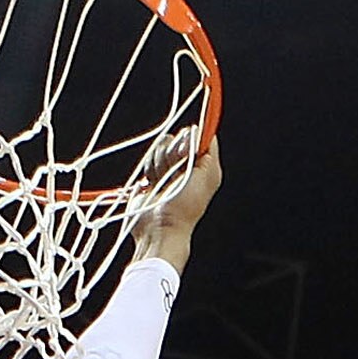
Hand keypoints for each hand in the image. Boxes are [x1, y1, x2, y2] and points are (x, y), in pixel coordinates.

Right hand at [135, 136, 220, 270]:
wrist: (160, 229)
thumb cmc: (186, 206)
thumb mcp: (208, 174)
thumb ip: (209, 148)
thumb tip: (197, 129)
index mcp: (204, 164)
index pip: (198, 135)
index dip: (189, 139)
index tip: (186, 152)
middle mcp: (187, 165)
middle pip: (177, 138)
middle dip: (173, 153)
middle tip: (175, 172)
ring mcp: (168, 170)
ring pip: (161, 146)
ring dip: (160, 163)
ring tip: (162, 182)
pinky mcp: (151, 176)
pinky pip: (148, 159)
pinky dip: (149, 170)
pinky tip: (152, 184)